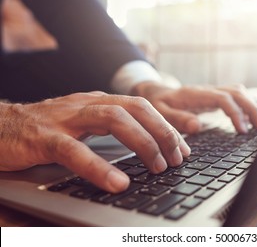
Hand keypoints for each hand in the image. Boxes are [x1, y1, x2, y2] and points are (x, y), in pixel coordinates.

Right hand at [0, 92, 189, 192]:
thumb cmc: (45, 129)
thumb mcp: (84, 125)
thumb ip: (110, 130)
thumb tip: (144, 147)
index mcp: (98, 102)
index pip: (142, 107)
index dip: (166, 126)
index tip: (184, 148)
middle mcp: (87, 104)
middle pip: (135, 108)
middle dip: (162, 132)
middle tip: (178, 158)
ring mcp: (67, 118)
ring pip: (113, 119)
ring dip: (142, 143)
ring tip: (158, 167)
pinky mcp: (45, 138)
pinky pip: (76, 151)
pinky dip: (99, 167)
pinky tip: (118, 182)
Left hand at [132, 82, 256, 133]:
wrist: (156, 93)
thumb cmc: (158, 104)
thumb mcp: (161, 113)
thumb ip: (177, 119)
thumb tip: (198, 126)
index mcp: (195, 94)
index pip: (222, 98)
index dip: (235, 113)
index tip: (242, 130)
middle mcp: (206, 91)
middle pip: (236, 92)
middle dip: (251, 108)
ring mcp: (211, 92)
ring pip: (238, 92)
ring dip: (251, 106)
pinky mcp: (214, 97)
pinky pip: (234, 97)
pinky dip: (245, 106)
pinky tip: (248, 120)